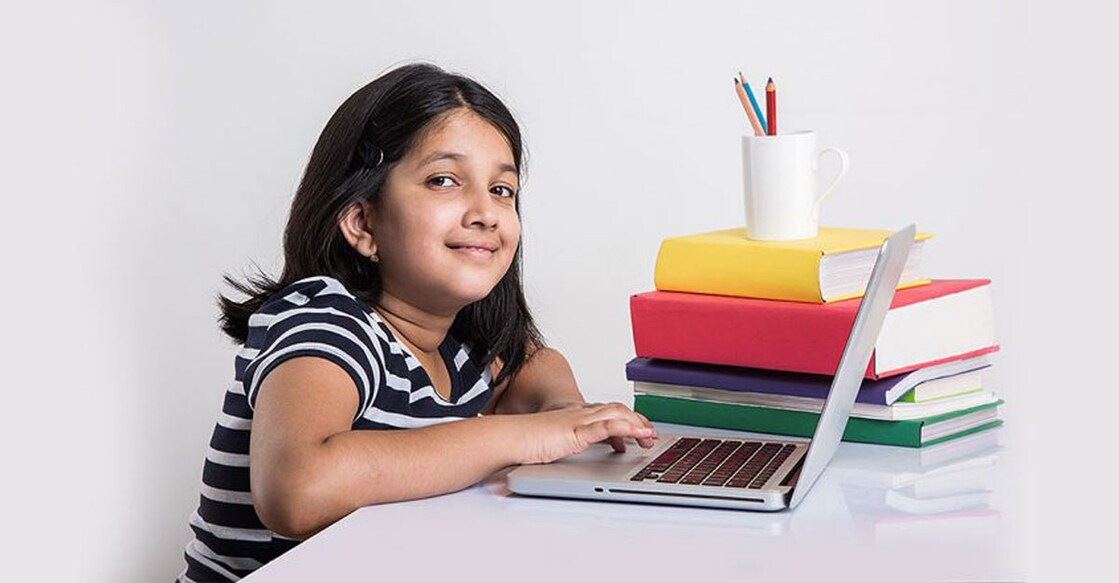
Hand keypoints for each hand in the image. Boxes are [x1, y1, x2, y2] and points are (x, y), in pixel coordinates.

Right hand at [519, 402, 658, 464]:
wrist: (508, 438)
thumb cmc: (523, 442)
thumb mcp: (551, 443)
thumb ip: (562, 444)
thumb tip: (566, 452)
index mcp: (574, 416)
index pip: (607, 412)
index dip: (626, 418)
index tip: (639, 430)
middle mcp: (579, 415)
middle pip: (617, 410)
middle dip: (637, 420)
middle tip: (650, 436)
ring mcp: (578, 421)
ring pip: (616, 415)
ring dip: (637, 424)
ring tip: (650, 436)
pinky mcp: (575, 431)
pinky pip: (605, 426)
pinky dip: (626, 428)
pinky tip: (638, 433)